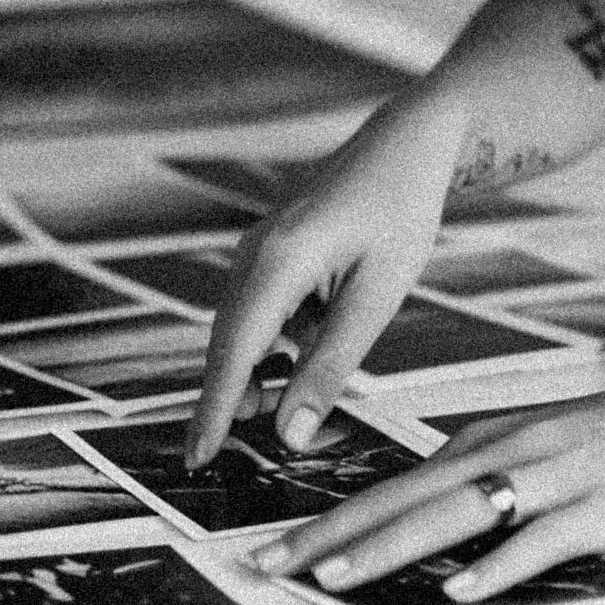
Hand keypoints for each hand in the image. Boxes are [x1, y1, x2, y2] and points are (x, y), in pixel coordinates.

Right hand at [184, 91, 455, 468]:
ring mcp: (260, 248)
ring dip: (263, 372)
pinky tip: (316, 349)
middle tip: (239, 456)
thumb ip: (331, 366)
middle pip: (231, 346)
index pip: (235, 353)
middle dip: (235, 400)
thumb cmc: (401, 213)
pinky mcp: (273, 250)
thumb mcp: (378, 297)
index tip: (196, 460)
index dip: (215, 411)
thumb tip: (291, 434)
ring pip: (247, 331)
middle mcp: (256, 253)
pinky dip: (281, 342)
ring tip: (293, 408)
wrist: (407, 144)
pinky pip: (264, 310)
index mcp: (280, 261)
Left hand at [247, 354, 604, 601]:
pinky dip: (495, 566)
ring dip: (391, 546)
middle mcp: (510, 452)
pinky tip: (461, 590)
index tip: (273, 548)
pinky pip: (537, 541)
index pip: (395, 485)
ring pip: (457, 515)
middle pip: (408, 498)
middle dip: (334, 535)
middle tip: (269, 566)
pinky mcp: (596, 509)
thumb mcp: (541, 446)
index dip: (332, 518)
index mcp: (491, 440)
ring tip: (335, 577)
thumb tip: (427, 516)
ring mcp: (553, 478)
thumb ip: (486, 475)